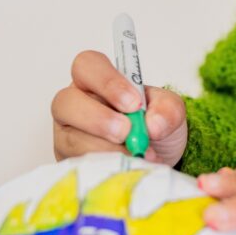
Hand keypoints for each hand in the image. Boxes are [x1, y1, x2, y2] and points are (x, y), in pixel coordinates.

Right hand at [52, 50, 187, 166]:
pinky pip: (78, 165)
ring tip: (136, 154)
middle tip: (127, 132)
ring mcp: (69, 136)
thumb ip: (168, 109)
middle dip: (99, 118)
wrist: (156, 160)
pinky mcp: (71, 163)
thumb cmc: (154, 127)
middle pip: (66, 102)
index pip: (87, 66)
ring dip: (105, 149)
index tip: (134, 103)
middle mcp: (76, 106)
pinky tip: (127, 168)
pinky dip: (106, 167)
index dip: (108, 82)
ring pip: (71, 138)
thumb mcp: (170, 111)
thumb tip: (153, 125)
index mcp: (97, 82)